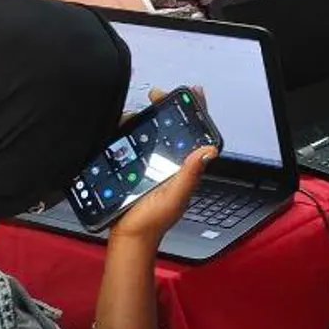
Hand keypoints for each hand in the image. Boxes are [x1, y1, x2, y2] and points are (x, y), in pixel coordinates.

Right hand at [112, 88, 217, 244]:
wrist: (128, 236)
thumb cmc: (154, 220)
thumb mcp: (175, 197)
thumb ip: (190, 175)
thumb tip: (209, 150)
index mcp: (184, 166)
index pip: (195, 133)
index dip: (196, 110)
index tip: (192, 91)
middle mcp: (170, 161)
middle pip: (172, 126)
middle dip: (165, 107)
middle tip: (155, 95)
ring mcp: (151, 162)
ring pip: (151, 131)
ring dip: (145, 117)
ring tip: (135, 114)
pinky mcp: (133, 165)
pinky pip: (132, 142)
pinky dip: (128, 130)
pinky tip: (120, 126)